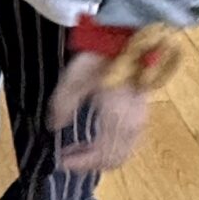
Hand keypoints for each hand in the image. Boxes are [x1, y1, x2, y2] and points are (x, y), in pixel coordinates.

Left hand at [48, 52, 157, 173]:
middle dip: (90, 162)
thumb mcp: (73, 79)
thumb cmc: (100, 56)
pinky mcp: (143, 111)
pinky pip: (130, 141)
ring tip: (80, 147)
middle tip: (69, 156)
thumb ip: (62, 106)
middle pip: (114, 159)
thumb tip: (54, 127)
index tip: (61, 161)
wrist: (129, 36)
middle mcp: (132, 126)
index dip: (80, 163)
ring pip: (124, 152)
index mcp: (116, 121)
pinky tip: (98, 134)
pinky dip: (113, 146)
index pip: (100, 155)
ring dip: (102, 156)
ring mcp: (141, 119)